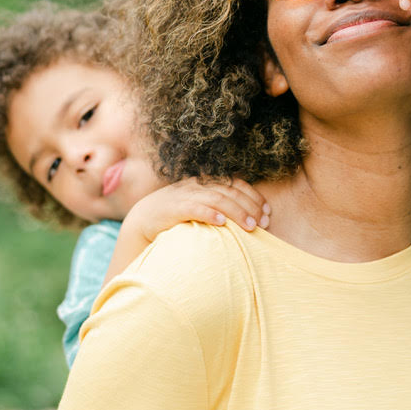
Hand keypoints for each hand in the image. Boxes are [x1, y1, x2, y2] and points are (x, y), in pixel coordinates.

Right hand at [123, 178, 270, 244]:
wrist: (142, 222)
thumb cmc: (177, 218)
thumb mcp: (201, 208)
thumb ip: (220, 208)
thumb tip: (250, 219)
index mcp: (205, 183)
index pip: (236, 183)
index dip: (254, 196)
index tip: (268, 212)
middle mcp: (197, 185)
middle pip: (230, 191)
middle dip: (250, 206)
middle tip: (263, 223)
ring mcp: (184, 195)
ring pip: (217, 198)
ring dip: (236, 212)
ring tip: (250, 226)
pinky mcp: (173, 208)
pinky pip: (194, 208)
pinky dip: (210, 214)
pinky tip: (222, 223)